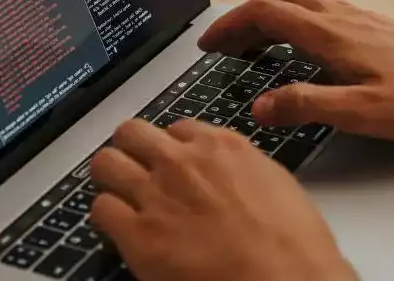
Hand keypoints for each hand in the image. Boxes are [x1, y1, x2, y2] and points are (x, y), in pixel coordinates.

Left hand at [89, 119, 356, 280]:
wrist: (285, 280)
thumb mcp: (276, 184)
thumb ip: (241, 168)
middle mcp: (182, 162)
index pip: (178, 128)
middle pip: (132, 133)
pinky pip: (100, 209)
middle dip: (132, 149)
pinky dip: (107, 217)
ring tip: (120, 195)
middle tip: (137, 169)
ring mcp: (156, 195)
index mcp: (221, 147)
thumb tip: (225, 173)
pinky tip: (121, 228)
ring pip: (106, 163)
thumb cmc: (293, 245)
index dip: (173, 147)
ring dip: (112, 177)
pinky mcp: (137, 234)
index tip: (174, 161)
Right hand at [199, 0, 393, 140]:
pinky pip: (315, 8)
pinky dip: (289, 18)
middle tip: (223, 44)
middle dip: (242, 16)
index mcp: (331, 34)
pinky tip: (296, 46)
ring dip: (265, 14)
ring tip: (250, 44)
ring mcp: (355, 16)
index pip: (265, 12)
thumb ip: (308, 105)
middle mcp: (340, 16)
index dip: (230, 24)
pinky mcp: (368, 24)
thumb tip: (262, 105)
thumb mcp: (362, 112)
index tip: (209, 44)